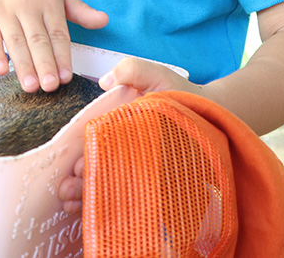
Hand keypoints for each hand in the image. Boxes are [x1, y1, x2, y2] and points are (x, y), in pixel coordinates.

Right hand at [0, 0, 107, 92]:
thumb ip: (80, 11)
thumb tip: (104, 20)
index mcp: (48, 0)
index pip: (58, 33)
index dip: (62, 56)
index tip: (65, 78)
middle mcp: (27, 4)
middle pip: (37, 39)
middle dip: (44, 64)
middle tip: (50, 86)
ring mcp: (4, 9)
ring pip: (16, 41)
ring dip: (23, 65)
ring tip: (31, 86)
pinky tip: (2, 71)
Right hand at [58, 58, 202, 214]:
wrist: (216, 115)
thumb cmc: (183, 95)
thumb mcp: (157, 76)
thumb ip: (132, 70)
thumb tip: (105, 81)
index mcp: (120, 126)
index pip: (94, 144)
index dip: (81, 156)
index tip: (74, 167)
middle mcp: (125, 148)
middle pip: (96, 166)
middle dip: (78, 180)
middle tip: (68, 189)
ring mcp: (137, 167)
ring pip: (106, 183)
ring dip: (85, 196)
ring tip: (72, 204)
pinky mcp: (152, 183)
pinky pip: (128, 197)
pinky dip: (108, 206)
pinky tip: (90, 214)